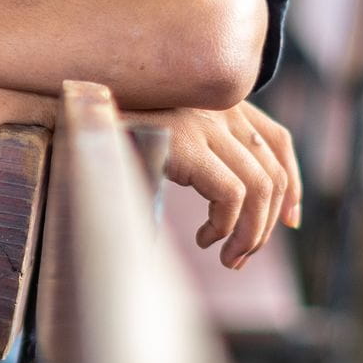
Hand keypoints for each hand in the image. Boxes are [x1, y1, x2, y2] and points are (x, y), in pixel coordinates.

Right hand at [127, 101, 301, 267]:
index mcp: (218, 105)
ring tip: (226, 257)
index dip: (292, 184)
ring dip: (249, 233)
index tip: (288, 222)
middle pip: (272, 173)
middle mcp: (218, 108)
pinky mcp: (186, 142)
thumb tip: (238, 210)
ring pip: (259, 188)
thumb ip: (204, 164)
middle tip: (239, 257)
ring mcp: (204, 123)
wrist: (70, 120)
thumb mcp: (169, 149)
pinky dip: (226, 226)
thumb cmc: (112, 143)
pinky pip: (231, 194)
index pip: (277, 141)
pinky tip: (203, 239)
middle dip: (265, 225)